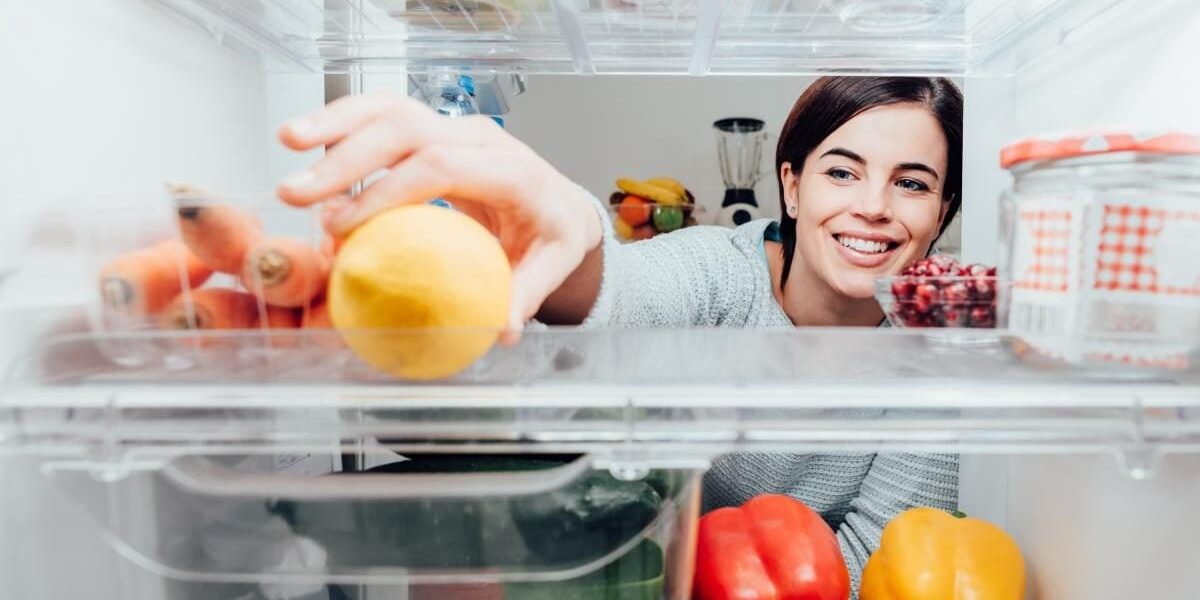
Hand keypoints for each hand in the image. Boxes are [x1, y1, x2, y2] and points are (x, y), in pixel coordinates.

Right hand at [276, 92, 602, 336]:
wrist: (559, 203)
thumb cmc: (551, 235)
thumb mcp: (551, 266)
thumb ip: (525, 294)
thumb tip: (501, 330)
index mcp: (510, 169)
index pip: (441, 166)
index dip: (387, 191)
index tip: (343, 225)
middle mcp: (480, 138)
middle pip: (406, 129)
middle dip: (346, 157)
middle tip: (297, 194)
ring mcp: (454, 127)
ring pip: (390, 108)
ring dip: (335, 123)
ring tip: (287, 141)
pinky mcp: (433, 128)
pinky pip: (384, 114)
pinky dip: (343, 122)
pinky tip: (304, 139)